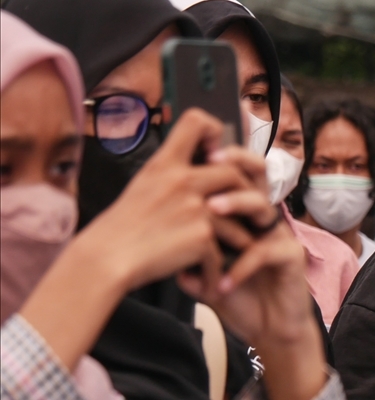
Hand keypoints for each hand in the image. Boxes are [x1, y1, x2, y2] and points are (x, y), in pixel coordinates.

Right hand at [77, 108, 249, 293]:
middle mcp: (182, 179)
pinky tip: (210, 279)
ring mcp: (195, 207)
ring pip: (239, 214)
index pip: (196, 121)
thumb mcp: (143, 185)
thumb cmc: (121, 228)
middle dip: (244, 193)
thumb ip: (170, 174)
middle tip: (240, 213)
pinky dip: (217, 269)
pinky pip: (223, 251)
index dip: (214, 130)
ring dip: (239, 235)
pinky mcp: (202, 235)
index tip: (216, 153)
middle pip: (233, 171)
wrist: (106, 259)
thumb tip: (195, 164)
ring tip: (232, 250)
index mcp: (164, 164)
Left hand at [177, 148, 324, 399]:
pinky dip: (241, 267)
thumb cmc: (240, 299)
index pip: (234, 177)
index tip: (191, 153)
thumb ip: (185, 260)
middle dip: (234, 162)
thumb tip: (158, 250)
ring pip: (263, 206)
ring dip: (236, 204)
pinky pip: (265, 252)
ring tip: (210, 210)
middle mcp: (263, 220)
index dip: (218, 160)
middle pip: (257, 176)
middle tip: (210, 159)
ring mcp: (279, 235)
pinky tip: (223, 284)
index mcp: (242, 217)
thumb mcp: (204, 278)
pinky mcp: (291, 256)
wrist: (271, 331)